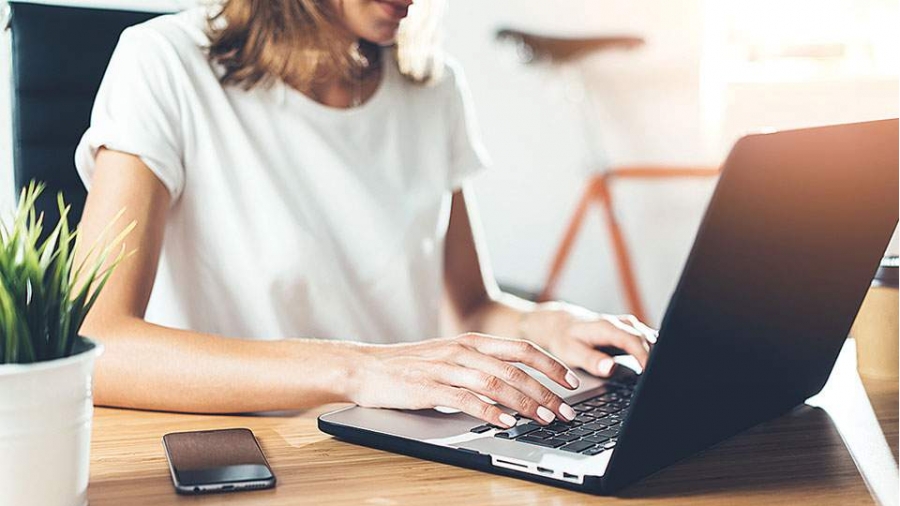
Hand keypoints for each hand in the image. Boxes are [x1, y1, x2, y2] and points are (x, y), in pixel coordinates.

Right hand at [347, 333, 580, 427]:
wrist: (365, 367)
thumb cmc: (409, 366)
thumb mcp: (449, 357)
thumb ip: (479, 366)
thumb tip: (516, 385)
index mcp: (471, 342)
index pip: (521, 349)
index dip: (550, 364)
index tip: (571, 382)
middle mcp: (463, 351)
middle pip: (516, 369)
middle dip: (547, 391)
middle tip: (566, 410)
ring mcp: (446, 368)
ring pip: (497, 384)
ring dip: (525, 403)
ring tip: (545, 419)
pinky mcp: (430, 387)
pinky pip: (466, 399)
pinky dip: (489, 411)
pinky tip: (505, 422)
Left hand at [519, 302, 656, 377]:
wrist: (561, 324)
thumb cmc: (565, 338)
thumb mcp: (571, 352)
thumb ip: (591, 360)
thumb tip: (610, 368)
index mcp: (607, 327)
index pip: (634, 340)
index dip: (645, 357)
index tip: (651, 374)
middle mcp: (621, 323)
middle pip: (647, 340)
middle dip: (656, 359)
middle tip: (659, 381)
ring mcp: (627, 326)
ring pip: (650, 339)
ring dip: (657, 355)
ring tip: (659, 377)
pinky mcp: (629, 332)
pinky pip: (647, 340)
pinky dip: (653, 352)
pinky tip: (654, 367)